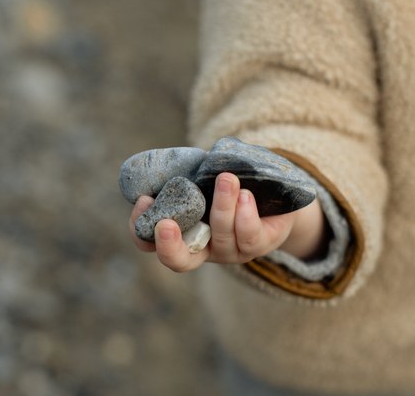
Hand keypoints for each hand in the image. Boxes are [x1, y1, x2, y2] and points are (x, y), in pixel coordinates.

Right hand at [129, 172, 324, 272]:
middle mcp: (204, 247)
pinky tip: (246, 195)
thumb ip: (189, 169)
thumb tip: (171, 154)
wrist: (274, 194)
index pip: (149, 242)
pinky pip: (249, 235)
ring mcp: (231, 250)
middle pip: (179, 261)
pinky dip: (245, 214)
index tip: (144, 201)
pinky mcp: (258, 245)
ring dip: (222, 206)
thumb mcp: (204, 174)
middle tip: (166, 224)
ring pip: (222, 236)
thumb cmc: (231, 181)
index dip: (139, 227)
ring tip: (226, 178)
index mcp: (181, 232)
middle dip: (169, 245)